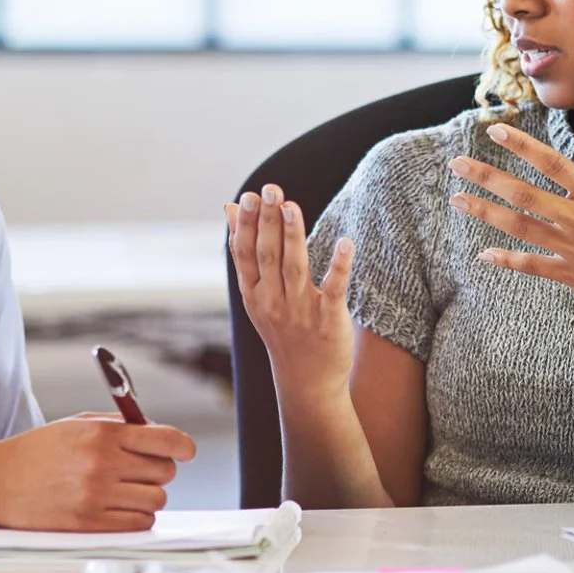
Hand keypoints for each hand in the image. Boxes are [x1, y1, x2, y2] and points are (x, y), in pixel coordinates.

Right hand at [0, 414, 195, 531]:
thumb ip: (119, 425)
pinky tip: (119, 508)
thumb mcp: (77, 424)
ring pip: (156, 500)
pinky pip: (138, 524)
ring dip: (147, 496)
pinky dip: (136, 517)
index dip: (182, 446)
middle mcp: (103, 464)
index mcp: (102, 434)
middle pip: (165, 471)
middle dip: (158, 470)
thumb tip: (157, 432)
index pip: (166, 440)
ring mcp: (96, 496)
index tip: (185, 451)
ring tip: (125, 491)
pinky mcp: (89, 524)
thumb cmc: (37, 451)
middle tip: (140, 470)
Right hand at [226, 185, 356, 402]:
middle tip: (269, 189)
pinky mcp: (328, 321)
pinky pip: (333, 290)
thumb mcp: (256, 294)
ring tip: (291, 206)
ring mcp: (300, 312)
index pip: (245, 254)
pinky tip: (346, 242)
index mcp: (253, 293)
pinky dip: (339, 266)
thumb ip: (245, 251)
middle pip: (268, 256)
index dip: (245, 225)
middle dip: (267, 222)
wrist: (307, 382)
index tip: (247, 196)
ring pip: (294, 268)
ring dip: (292, 236)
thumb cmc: (283, 329)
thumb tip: (227, 208)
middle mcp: (273, 301)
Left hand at [447, 113, 573, 328]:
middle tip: (457, 164)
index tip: (493, 131)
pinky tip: (484, 254)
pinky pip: (533, 266)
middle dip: (486, 177)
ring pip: (519, 227)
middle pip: (523, 193)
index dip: (520, 146)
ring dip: (485, 212)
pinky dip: (507, 260)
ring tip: (457, 200)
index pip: (551, 162)